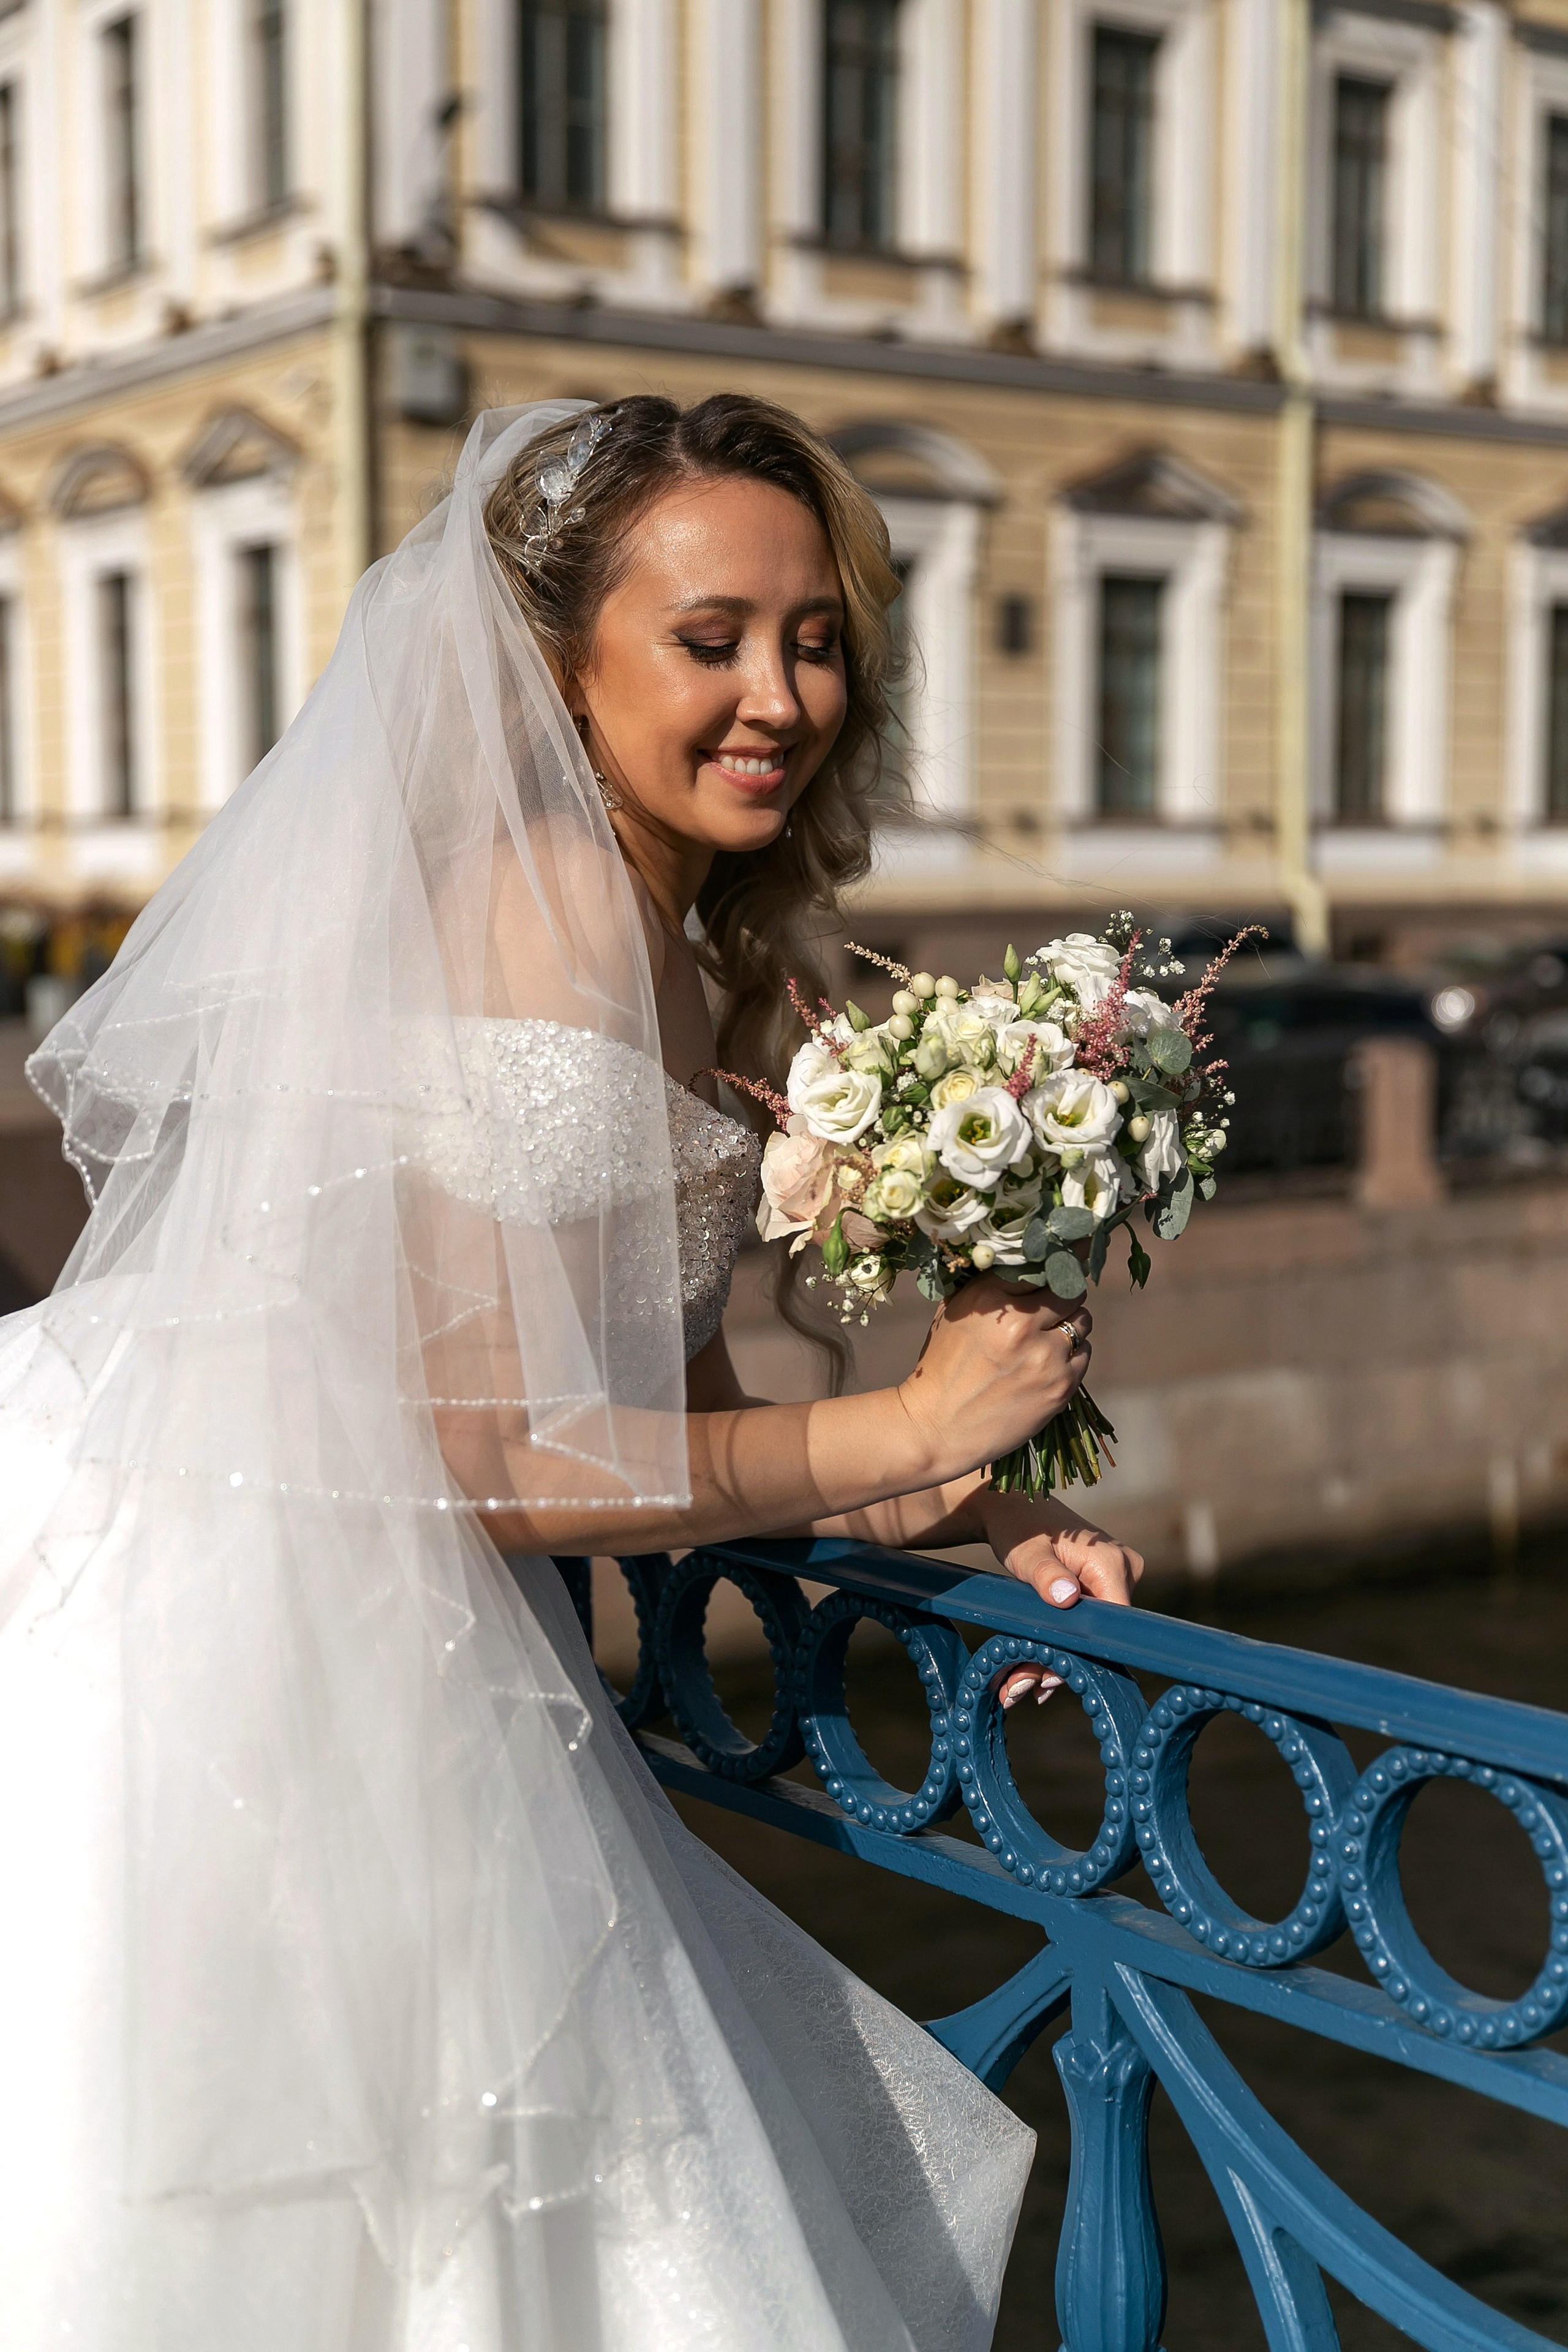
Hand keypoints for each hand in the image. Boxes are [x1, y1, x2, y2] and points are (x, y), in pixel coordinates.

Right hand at [896, 1275, 1091, 1487]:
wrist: (936, 1427)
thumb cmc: (941, 1366)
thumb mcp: (954, 1312)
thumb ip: (991, 1286)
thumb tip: (1028, 1263)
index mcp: (991, 1297)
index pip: (1043, 1263)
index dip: (1054, 1262)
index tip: (1064, 1257)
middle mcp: (1022, 1323)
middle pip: (1071, 1290)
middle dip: (1062, 1296)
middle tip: (1050, 1308)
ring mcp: (1045, 1356)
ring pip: (1083, 1321)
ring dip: (1069, 1326)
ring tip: (1046, 1340)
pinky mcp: (1060, 1386)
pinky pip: (1084, 1354)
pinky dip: (1071, 1357)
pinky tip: (1048, 1365)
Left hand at [975, 1488, 1142, 1708]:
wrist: (1013, 1507)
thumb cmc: (1018, 1529)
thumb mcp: (1027, 1555)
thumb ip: (1046, 1576)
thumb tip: (1068, 1598)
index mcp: (1112, 1563)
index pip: (1111, 1624)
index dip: (1081, 1653)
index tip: (1046, 1678)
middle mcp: (1126, 1568)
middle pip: (1100, 1632)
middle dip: (1060, 1661)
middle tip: (1019, 1688)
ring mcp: (1119, 1575)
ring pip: (1093, 1630)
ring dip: (1057, 1655)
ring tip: (1016, 1683)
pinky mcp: (1107, 1581)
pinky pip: (1090, 1619)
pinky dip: (1063, 1639)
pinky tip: (1033, 1666)